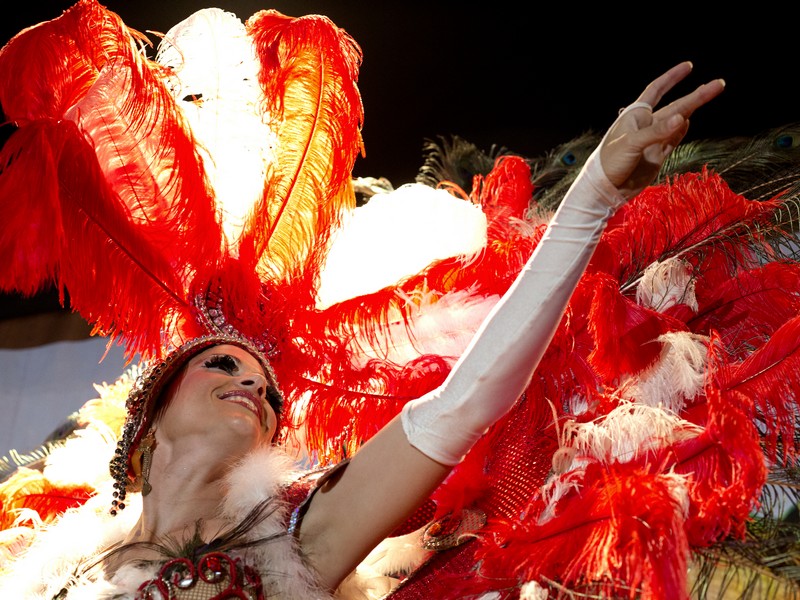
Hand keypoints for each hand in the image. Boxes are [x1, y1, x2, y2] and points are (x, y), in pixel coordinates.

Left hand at [599, 61, 724, 198]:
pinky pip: (673, 139)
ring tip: (710, 93)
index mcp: (635, 115)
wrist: (606, 189)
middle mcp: (645, 125)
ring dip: (693, 109)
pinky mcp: (657, 155)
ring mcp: (653, 140)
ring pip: (678, 121)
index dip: (672, 78)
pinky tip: (689, 120)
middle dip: (696, 95)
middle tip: (718, 84)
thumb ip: (657, 132)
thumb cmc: (610, 162)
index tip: (688, 66)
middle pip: (675, 106)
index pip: (656, 90)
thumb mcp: (631, 143)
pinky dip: (682, 130)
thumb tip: (684, 117)